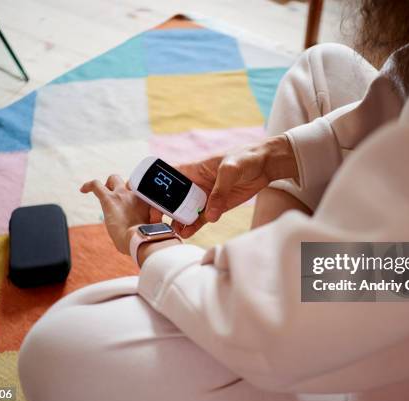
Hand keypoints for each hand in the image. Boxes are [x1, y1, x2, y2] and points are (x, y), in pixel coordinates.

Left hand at [81, 174, 150, 254]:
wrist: (142, 238)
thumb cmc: (149, 237)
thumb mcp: (155, 226)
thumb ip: (151, 222)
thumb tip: (151, 226)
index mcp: (148, 200)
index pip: (142, 191)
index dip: (137, 196)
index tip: (135, 206)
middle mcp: (136, 194)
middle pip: (129, 181)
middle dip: (123, 187)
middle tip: (118, 200)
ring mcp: (122, 194)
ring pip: (114, 179)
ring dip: (108, 185)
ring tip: (103, 194)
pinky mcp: (109, 199)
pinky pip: (96, 185)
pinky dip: (89, 185)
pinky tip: (83, 190)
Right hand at [153, 135, 297, 237]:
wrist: (267, 165)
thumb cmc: (246, 158)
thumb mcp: (231, 170)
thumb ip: (219, 192)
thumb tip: (209, 215)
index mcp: (193, 169)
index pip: (167, 177)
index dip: (152, 187)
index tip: (142, 199)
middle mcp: (195, 184)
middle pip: (172, 198)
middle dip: (161, 209)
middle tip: (155, 222)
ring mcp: (205, 196)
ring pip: (185, 211)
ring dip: (177, 221)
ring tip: (171, 232)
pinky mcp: (216, 207)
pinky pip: (201, 219)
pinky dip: (192, 227)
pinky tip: (185, 234)